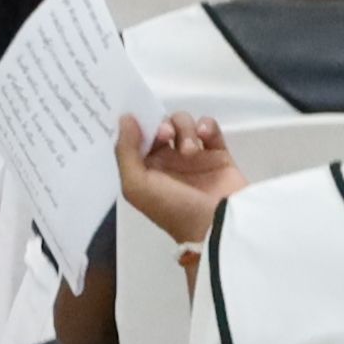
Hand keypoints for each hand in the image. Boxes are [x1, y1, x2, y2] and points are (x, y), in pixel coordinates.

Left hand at [115, 112, 245, 245]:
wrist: (216, 225)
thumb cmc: (172, 207)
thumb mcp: (136, 186)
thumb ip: (125, 151)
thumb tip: (125, 118)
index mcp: (146, 169)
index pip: (137, 137)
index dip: (139, 126)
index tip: (142, 122)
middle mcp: (168, 161)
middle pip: (161, 125)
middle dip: (163, 125)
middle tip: (167, 135)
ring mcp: (194, 156)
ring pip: (184, 123)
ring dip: (185, 129)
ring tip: (190, 151)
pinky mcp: (218, 153)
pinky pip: (210, 127)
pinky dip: (207, 125)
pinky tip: (205, 136)